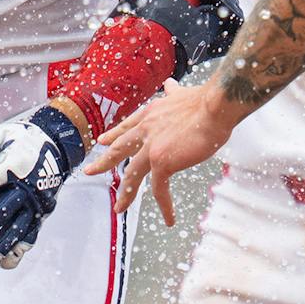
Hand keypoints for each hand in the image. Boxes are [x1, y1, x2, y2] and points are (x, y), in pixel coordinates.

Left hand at [0, 104, 86, 269]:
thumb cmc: (23, 139)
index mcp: (14, 165)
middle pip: (3, 210)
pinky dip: (20, 250)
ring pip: (19, 228)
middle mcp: (26, 186)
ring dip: (2, 246)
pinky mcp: (43, 212)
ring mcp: (36, 202)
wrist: (58, 145)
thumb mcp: (3, 135)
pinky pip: (32, 234)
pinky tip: (6, 264)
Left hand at [84, 78, 241, 225]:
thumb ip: (174, 93)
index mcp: (150, 113)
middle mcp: (146, 128)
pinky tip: (169, 219)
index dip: (113, 135)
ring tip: (119, 208)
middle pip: (119, 149)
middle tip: (89, 171)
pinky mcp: (162, 161)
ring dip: (126, 193)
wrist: (214, 106)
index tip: (102, 141)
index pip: (127, 127)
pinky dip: (164, 206)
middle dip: (104, 162)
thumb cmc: (206, 100)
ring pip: (133, 174)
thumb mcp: (183, 94)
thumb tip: (171, 84)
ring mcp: (151, 146)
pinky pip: (159, 189)